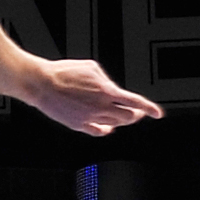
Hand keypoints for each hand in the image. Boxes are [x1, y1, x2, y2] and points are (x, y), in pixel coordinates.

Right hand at [19, 57, 162, 135]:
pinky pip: (98, 132)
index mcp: (107, 92)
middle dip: (135, 115)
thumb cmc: (64, 72)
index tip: (158, 114)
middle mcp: (101, 108)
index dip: (149, 109)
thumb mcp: (92, 67)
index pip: (135, 102)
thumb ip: (106, 80)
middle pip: (128, 117)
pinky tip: (107, 127)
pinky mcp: (78, 125)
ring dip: (121, 121)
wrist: (41, 84)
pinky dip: (106, 130)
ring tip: (122, 116)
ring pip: (114, 125)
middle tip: (137, 112)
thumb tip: (111, 90)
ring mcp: (90, 119)